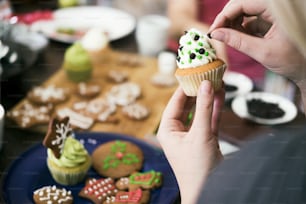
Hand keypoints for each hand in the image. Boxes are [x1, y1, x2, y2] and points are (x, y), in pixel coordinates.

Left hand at [157, 81, 223, 203]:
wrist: (208, 190)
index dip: (183, 89)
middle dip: (197, 92)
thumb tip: (205, 85)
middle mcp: (178, 132)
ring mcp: (192, 135)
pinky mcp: (205, 139)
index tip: (191, 75)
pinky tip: (220, 95)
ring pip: (199, 112)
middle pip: (187, 106)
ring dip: (207, 99)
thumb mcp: (200, 134)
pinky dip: (215, 109)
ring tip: (215, 81)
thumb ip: (204, 108)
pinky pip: (209, 120)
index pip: (174, 104)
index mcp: (167, 131)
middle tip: (205, 76)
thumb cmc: (197, 168)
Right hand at [208, 0, 305, 83]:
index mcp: (277, 9)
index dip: (224, 15)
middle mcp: (274, 7)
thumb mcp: (262, 52)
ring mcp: (272, 13)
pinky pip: (250, 19)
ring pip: (244, 11)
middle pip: (242, 4)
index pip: (242, 3)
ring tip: (227, 37)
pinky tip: (236, 38)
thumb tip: (216, 34)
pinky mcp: (269, 20)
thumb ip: (237, 41)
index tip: (213, 30)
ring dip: (233, 23)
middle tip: (216, 33)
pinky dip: (240, 29)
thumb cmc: (293, 61)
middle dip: (227, 18)